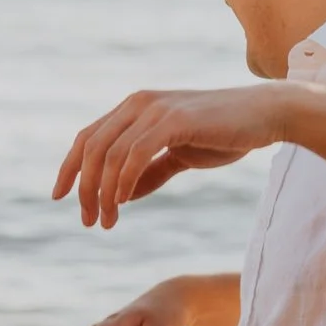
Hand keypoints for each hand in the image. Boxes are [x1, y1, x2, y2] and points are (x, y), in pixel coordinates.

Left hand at [52, 86, 289, 227]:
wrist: (266, 116)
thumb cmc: (225, 134)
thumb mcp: (179, 155)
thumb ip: (150, 172)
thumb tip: (121, 196)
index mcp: (135, 107)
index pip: (89, 137)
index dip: (70, 167)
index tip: (59, 197)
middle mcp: (139, 104)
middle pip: (92, 147)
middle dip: (83, 188)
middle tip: (88, 221)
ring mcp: (155, 109)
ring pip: (109, 154)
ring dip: (102, 193)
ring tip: (105, 222)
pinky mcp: (173, 120)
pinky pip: (135, 155)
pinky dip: (122, 183)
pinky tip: (121, 205)